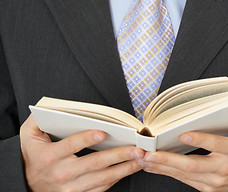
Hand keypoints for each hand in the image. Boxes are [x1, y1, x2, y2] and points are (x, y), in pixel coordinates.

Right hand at [20, 115, 143, 191]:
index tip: (103, 132)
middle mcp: (62, 173)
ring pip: (102, 179)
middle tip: (136, 149)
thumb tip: (49, 107)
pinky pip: (101, 188)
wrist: (26, 183)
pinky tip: (128, 169)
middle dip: (118, 155)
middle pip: (94, 164)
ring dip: (123, 168)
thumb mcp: (28, 134)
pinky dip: (116, 179)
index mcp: (50, 156)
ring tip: (139, 159)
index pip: (71, 146)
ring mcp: (71, 188)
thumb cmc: (32, 155)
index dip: (86, 139)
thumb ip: (37, 118)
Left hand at [137, 108, 227, 191]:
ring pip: (185, 175)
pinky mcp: (208, 188)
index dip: (200, 140)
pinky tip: (153, 167)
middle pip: (193, 164)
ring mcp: (214, 181)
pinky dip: (167, 173)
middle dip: (168, 160)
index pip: (216, 145)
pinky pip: (185, 181)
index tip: (183, 134)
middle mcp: (223, 168)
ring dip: (162, 167)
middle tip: (149, 154)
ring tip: (144, 159)